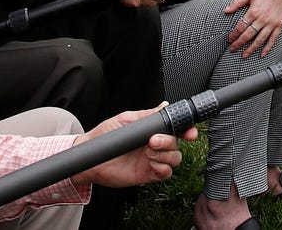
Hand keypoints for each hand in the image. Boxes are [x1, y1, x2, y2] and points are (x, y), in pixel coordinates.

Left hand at [71, 104, 194, 188]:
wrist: (92, 158)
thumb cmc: (105, 136)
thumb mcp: (126, 120)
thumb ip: (146, 116)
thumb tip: (164, 106)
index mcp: (152, 130)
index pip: (176, 129)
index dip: (186, 130)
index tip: (189, 132)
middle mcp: (156, 144)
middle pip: (177, 143)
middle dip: (169, 141)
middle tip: (153, 140)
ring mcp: (153, 159)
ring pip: (175, 158)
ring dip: (165, 154)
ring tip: (148, 152)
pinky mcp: (149, 174)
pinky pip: (166, 173)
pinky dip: (162, 167)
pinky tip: (150, 163)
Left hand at [225, 0, 281, 57]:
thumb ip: (237, 2)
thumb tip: (227, 10)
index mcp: (254, 11)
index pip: (241, 27)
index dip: (234, 34)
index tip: (230, 39)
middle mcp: (262, 19)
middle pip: (248, 35)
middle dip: (239, 44)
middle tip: (233, 49)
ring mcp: (271, 23)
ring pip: (260, 40)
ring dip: (251, 49)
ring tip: (244, 55)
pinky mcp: (279, 25)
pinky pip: (273, 39)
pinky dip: (268, 47)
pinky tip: (263, 54)